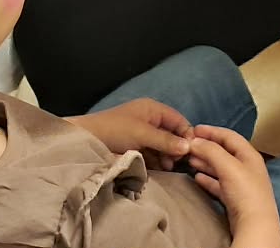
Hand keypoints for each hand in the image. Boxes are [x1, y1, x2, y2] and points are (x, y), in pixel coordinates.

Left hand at [65, 98, 192, 169]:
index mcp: (153, 110)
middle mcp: (150, 120)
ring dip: (167, 156)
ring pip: (163, 146)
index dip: (186, 134)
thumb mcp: (142, 133)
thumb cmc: (115, 130)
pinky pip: (153, 154)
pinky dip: (157, 161)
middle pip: (172, 134)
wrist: (87, 141)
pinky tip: (160, 169)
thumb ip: (166, 140)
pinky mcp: (136, 147)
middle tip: (177, 162)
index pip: (178, 120)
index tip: (192, 151)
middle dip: (176, 147)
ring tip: (167, 167)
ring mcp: (143, 134)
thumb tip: (188, 147)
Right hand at [187, 126, 279, 247]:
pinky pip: (219, 183)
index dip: (211, 131)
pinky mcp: (235, 197)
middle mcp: (247, 166)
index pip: (229, 136)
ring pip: (220, 167)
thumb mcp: (228, 165)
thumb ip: (211, 150)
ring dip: (205, 162)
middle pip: (224, 151)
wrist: (254, 223)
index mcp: (249, 154)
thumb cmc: (245, 191)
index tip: (194, 129)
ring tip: (189, 160)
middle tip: (188, 145)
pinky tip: (198, 177)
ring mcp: (241, 182)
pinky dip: (208, 178)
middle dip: (205, 147)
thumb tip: (195, 141)